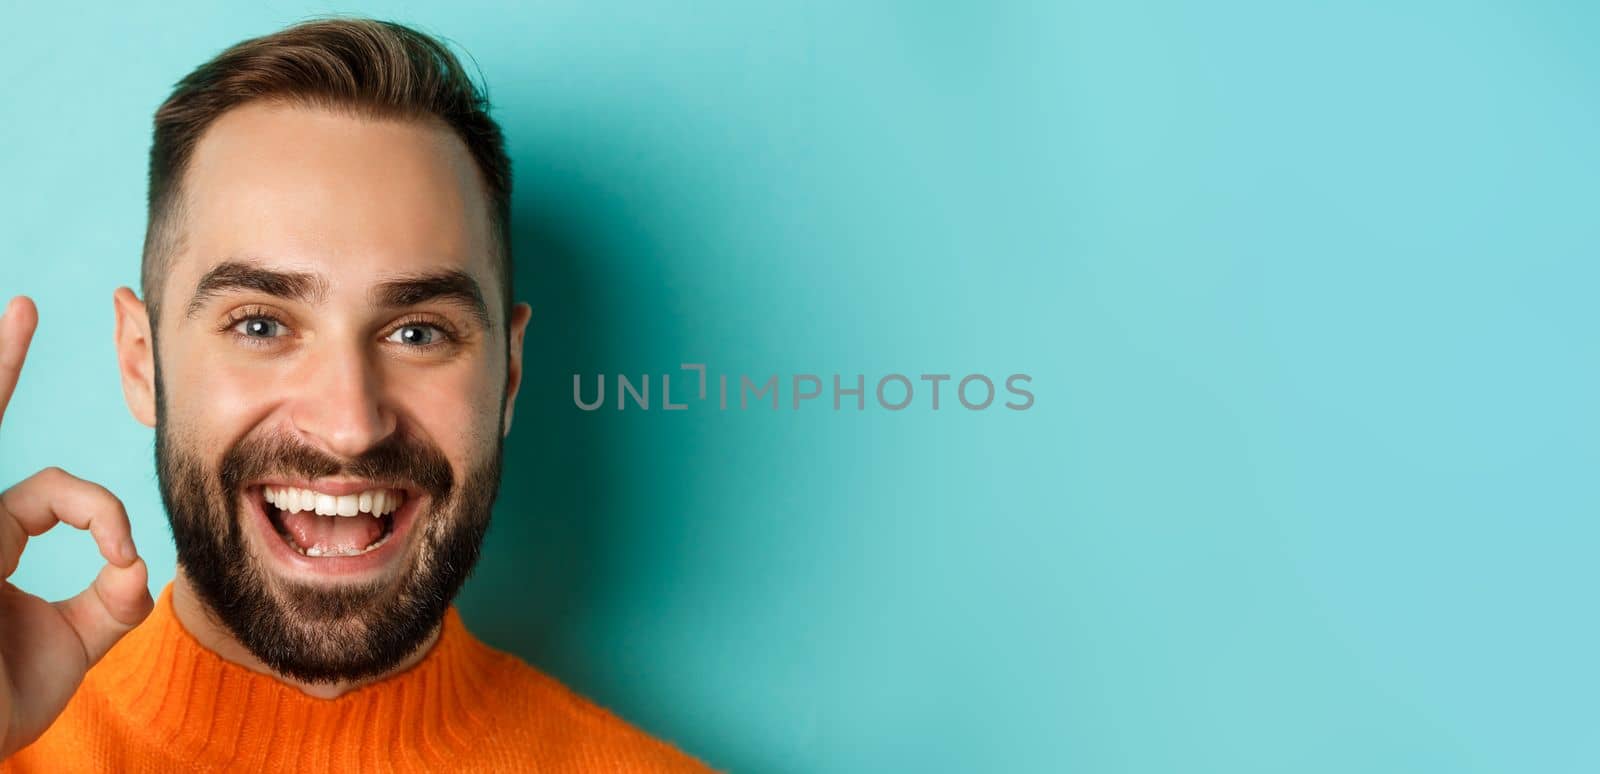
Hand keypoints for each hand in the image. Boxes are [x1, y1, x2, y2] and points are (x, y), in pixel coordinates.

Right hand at [0, 296, 153, 758]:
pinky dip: (41, 468)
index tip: (122, 556)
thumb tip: (142, 569)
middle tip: (24, 309)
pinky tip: (3, 354)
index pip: (52, 491)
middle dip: (0, 367)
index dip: (102, 514)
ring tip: (16, 315)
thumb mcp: (70, 645)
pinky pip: (12, 498)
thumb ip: (110, 602)